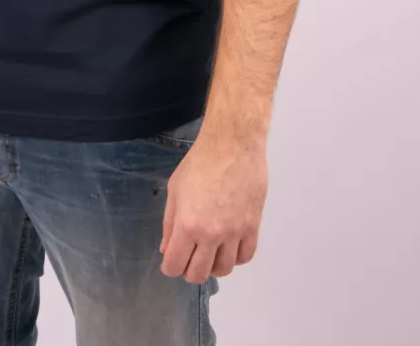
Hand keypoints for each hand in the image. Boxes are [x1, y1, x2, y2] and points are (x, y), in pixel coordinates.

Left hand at [159, 136, 267, 282]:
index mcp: (187, 225)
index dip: (170, 266)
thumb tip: (167, 249)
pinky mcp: (253, 226)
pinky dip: (235, 257)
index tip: (171, 259)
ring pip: (224, 269)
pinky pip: (245, 256)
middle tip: (190, 257)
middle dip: (189, 270)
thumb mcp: (174, 189)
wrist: (232, 145)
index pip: (175, 265)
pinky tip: (229, 246)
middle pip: (199, 274)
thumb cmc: (199, 163)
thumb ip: (169, 223)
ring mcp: (234, 232)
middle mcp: (211, 235)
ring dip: (213, 265)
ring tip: (210, 251)